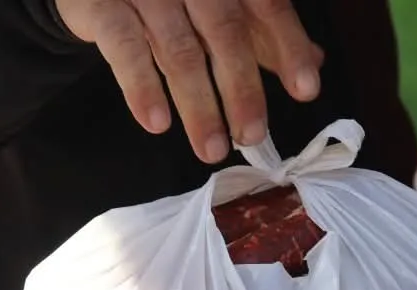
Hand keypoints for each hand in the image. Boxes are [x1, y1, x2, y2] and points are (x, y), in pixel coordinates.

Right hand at [54, 0, 323, 162]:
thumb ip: (264, 29)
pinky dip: (142, 87)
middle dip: (242, 87)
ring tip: (212, 148)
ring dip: (197, 104)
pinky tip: (156, 123)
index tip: (307, 90)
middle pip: (224, 31)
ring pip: (178, 48)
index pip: (266, 5)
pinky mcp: (101, 5)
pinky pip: (123, 47)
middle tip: (253, 135)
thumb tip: (315, 60)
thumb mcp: (219, 5)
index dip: (288, 46)